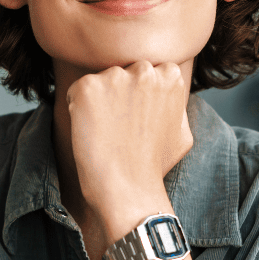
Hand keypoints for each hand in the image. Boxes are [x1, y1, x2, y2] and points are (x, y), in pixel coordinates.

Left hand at [65, 61, 193, 225]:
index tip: (136, 119)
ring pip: (100, 81)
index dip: (138, 96)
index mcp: (170, 76)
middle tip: (119, 127)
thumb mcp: (182, 132)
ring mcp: (115, 77)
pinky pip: (76, 92)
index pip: (146, 71)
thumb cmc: (154, 166)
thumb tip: (169, 93)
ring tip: (106, 132)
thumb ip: (176, 105)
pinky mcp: (87, 88)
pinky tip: (90, 131)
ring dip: (98, 101)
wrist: (128, 189)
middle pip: (122, 72)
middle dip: (118, 93)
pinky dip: (77, 109)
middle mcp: (144, 70)